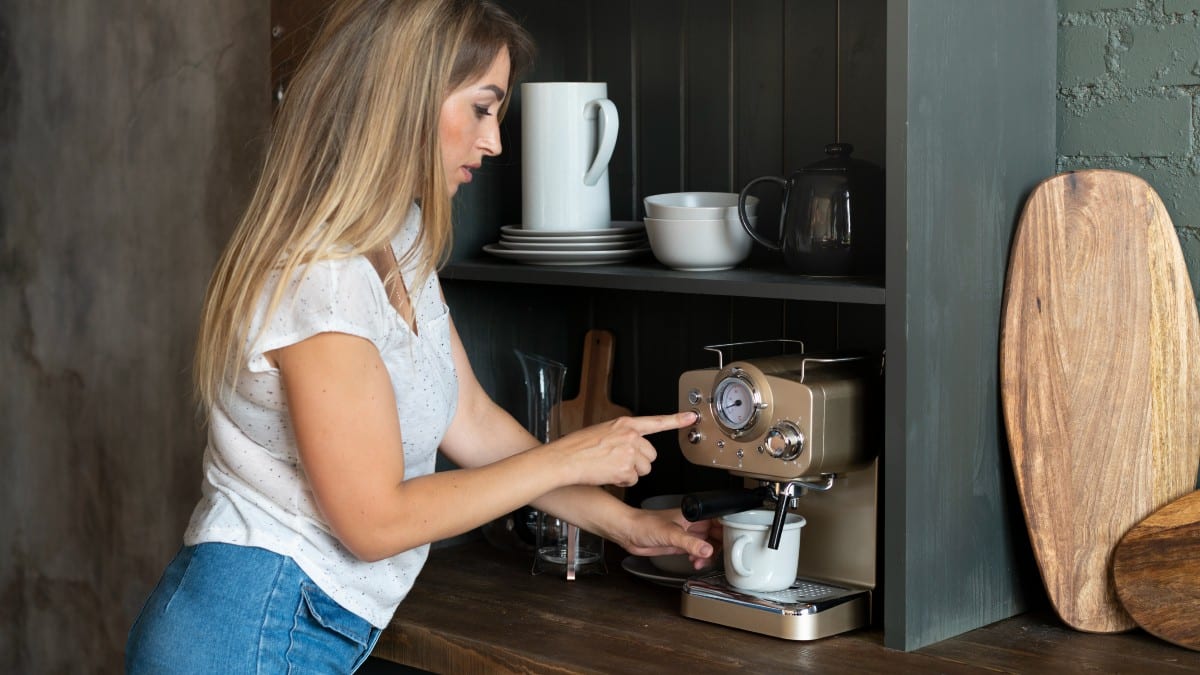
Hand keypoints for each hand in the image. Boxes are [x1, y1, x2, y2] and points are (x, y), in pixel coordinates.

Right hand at [544, 412, 696, 488]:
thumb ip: (621, 435)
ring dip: (631, 472)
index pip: (656, 421)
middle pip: (651, 455)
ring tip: (610, 467)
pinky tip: (608, 474)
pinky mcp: (626, 469)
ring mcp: (630, 453)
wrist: (565, 459)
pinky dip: (622, 481)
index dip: (677, 420)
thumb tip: (632, 444)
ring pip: (644, 469)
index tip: (692, 417)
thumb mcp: (602, 430)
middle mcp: (631, 436)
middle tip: (619, 461)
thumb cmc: (577, 446)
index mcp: (625, 424)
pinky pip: (633, 480)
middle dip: (639, 462)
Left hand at [619, 505, 721, 570]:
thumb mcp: (670, 534)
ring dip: (709, 556)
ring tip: (701, 562)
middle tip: (719, 557)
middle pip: (717, 534)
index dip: (728, 529)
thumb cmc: (644, 524)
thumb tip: (708, 550)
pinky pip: (697, 552)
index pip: (719, 520)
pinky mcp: (681, 545)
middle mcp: (693, 524)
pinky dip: (699, 559)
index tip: (733, 541)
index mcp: (694, 515)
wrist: (628, 532)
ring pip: (708, 544)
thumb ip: (690, 543)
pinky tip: (694, 563)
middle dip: (720, 547)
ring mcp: (687, 535)